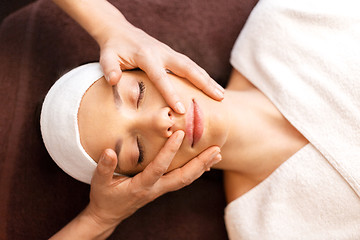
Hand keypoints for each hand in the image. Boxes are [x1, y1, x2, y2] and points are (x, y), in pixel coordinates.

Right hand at [85, 130, 221, 229]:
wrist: (108, 215)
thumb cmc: (104, 198)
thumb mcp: (99, 183)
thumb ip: (104, 168)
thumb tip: (109, 151)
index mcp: (141, 186)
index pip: (159, 167)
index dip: (170, 151)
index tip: (180, 134)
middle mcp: (155, 189)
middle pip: (183, 177)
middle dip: (201, 163)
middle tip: (216, 149)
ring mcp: (160, 190)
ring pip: (186, 179)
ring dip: (202, 167)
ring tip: (217, 154)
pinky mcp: (161, 188)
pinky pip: (182, 180)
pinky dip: (195, 171)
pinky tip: (204, 164)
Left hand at [96, 10, 223, 113]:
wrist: (120, 31)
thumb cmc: (113, 48)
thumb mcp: (107, 57)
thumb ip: (109, 69)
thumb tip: (114, 81)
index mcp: (147, 56)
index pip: (161, 77)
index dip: (172, 94)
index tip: (182, 110)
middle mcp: (163, 53)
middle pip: (188, 68)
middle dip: (204, 83)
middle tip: (219, 97)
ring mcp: (170, 53)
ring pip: (193, 66)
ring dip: (208, 80)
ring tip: (222, 95)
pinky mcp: (173, 55)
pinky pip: (190, 66)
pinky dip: (202, 77)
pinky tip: (211, 87)